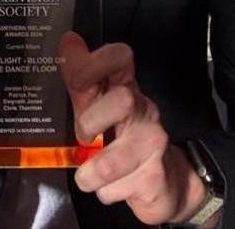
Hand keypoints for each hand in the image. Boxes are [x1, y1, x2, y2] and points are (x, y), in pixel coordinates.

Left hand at [62, 33, 205, 225]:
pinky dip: (105, 193)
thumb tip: (67, 42)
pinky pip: (115, 188)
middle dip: (91, 122)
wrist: (167, 184)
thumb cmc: (124, 143)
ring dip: (90, 174)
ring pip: (111, 161)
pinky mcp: (155, 177)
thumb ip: (82, 85)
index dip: (96, 61)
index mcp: (127, 89)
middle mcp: (144, 110)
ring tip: (89, 176)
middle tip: (83, 139)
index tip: (75, 78)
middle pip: (122, 100)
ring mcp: (154, 143)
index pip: (121, 57)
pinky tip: (115, 187)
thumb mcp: (100, 113)